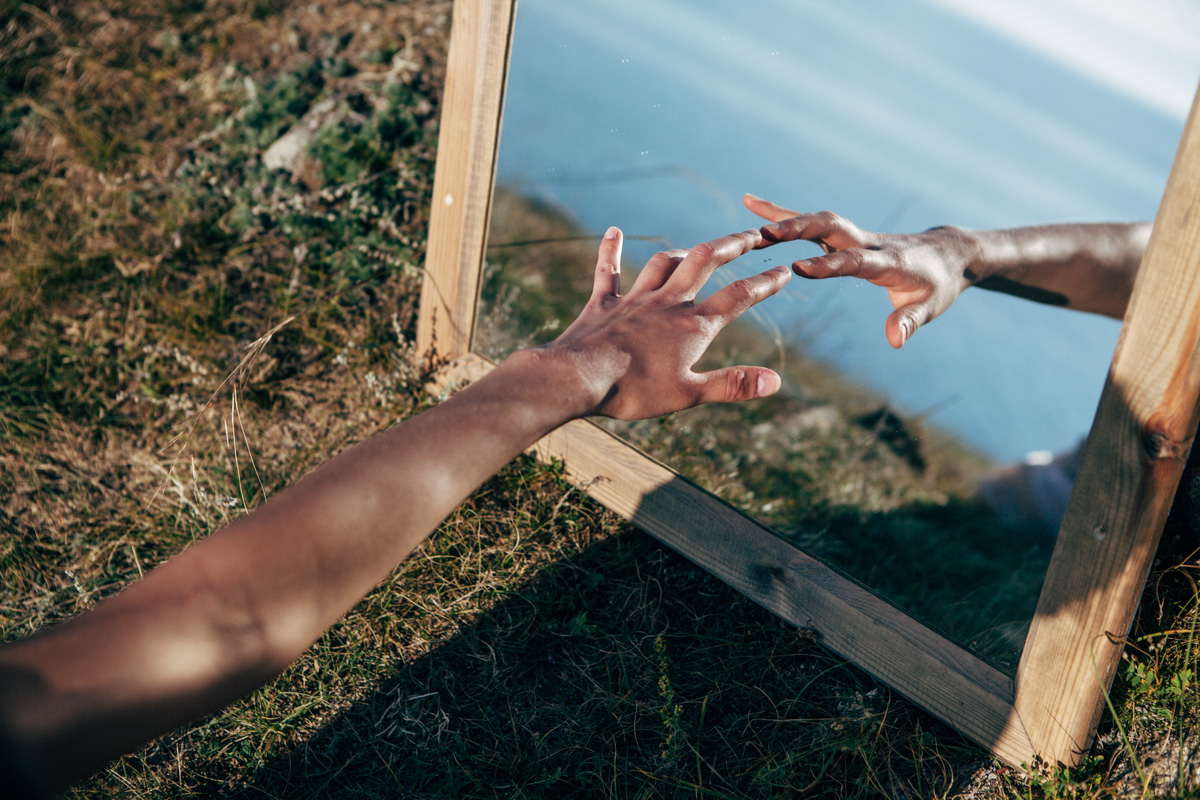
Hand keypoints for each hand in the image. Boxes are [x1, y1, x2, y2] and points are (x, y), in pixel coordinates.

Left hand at [538, 226, 790, 419]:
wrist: (579, 377)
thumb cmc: (634, 390)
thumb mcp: (689, 394)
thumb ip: (733, 385)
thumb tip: (776, 381)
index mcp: (692, 327)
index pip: (738, 298)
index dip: (764, 283)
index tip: (784, 270)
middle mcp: (667, 304)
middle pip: (705, 262)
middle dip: (731, 245)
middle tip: (752, 233)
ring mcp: (633, 300)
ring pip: (662, 264)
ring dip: (682, 253)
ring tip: (694, 250)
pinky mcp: (602, 304)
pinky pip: (608, 271)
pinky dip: (611, 250)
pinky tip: (614, 232)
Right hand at [744, 194, 978, 348]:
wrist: (948, 253)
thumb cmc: (938, 285)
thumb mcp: (929, 307)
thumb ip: (909, 322)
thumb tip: (893, 341)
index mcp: (887, 261)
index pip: (853, 260)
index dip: (827, 264)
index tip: (797, 269)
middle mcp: (868, 242)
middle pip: (831, 228)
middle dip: (798, 228)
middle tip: (762, 235)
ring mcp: (856, 235)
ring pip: (818, 221)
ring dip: (785, 218)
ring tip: (750, 215)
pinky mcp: (846, 235)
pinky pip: (813, 223)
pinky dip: (785, 214)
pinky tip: (755, 206)